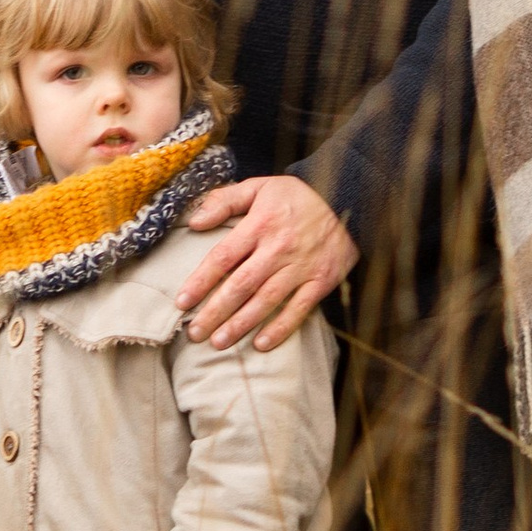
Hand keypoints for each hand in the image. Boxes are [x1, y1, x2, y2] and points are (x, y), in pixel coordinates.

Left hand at [175, 172, 355, 350]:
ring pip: (265, 301)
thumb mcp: (259, 186)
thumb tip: (194, 222)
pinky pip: (298, 310)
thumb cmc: (298, 195)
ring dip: (240, 324)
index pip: (223, 257)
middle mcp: (278, 249)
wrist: (350, 199)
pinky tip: (261, 344)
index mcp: (259, 224)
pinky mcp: (321, 281)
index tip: (182, 302)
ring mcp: (301, 267)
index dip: (200, 281)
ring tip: (218, 342)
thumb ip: (225, 200)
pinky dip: (280, 328)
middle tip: (194, 333)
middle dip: (215, 311)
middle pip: (240, 285)